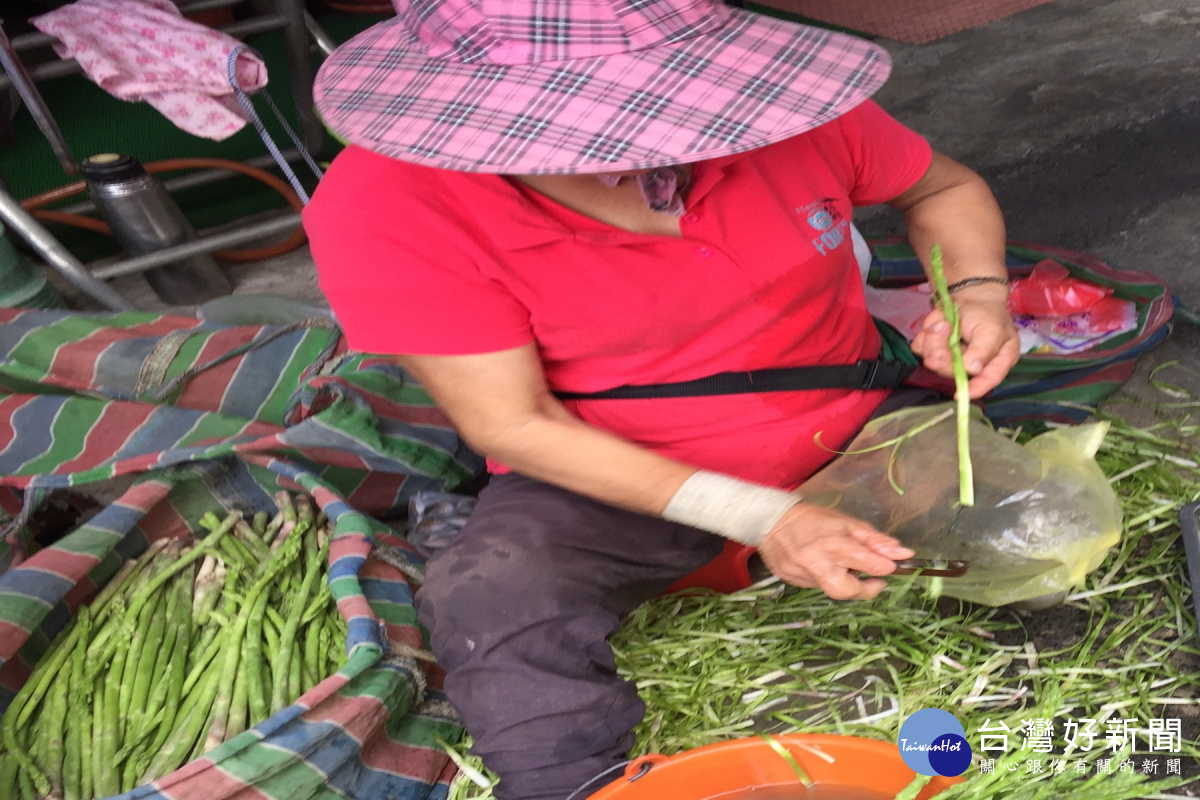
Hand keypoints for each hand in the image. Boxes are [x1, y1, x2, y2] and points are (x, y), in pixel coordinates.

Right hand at [757, 504, 914, 599]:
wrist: (770, 520)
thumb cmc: (812, 518)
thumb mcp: (846, 523)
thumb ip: (874, 540)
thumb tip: (903, 554)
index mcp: (834, 544)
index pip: (870, 564)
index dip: (885, 567)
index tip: (889, 566)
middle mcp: (817, 563)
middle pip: (847, 591)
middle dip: (865, 590)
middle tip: (874, 582)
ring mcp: (802, 574)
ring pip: (831, 589)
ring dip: (844, 581)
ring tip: (844, 567)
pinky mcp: (791, 581)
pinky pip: (815, 586)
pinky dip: (824, 578)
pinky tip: (822, 566)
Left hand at [910, 292, 1019, 397]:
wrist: (970, 296)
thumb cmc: (988, 314)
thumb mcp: (993, 330)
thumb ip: (984, 350)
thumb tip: (974, 369)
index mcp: (995, 363)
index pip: (987, 381)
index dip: (974, 389)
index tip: (960, 394)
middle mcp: (971, 366)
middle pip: (952, 372)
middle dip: (944, 353)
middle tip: (944, 329)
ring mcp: (950, 359)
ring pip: (932, 360)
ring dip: (934, 340)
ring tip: (944, 323)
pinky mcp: (934, 349)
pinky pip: (921, 349)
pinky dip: (925, 336)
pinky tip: (937, 324)